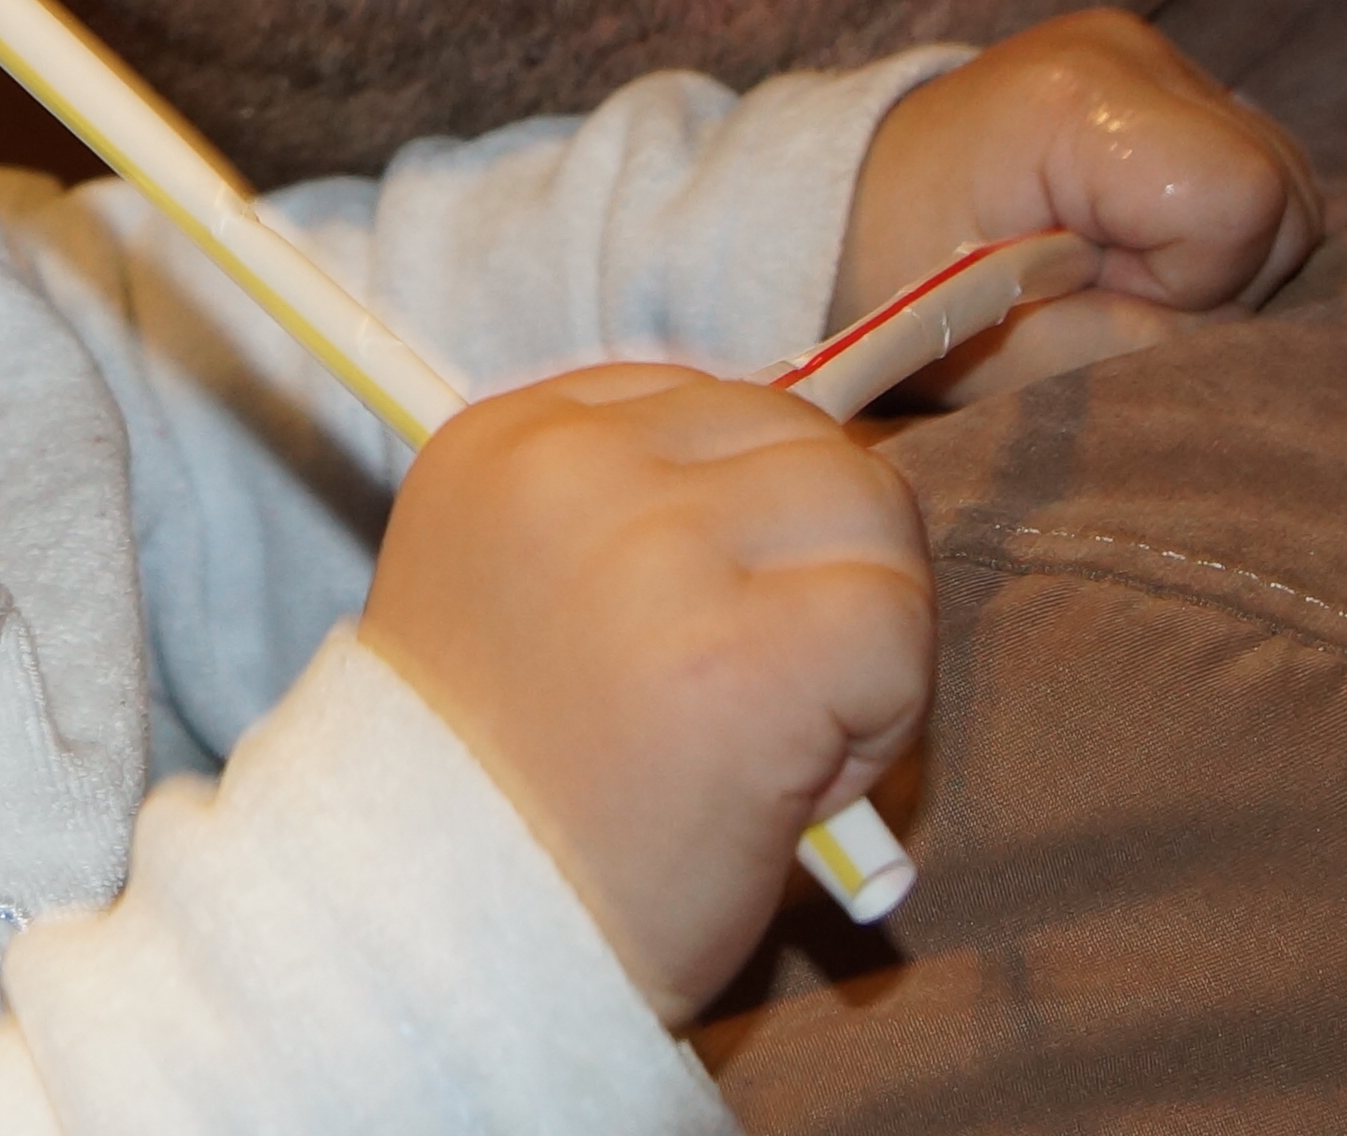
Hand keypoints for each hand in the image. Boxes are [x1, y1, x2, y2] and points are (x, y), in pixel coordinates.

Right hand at [359, 365, 929, 1020]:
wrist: (450, 946)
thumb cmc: (510, 796)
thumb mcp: (523, 595)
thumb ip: (634, 514)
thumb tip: (817, 472)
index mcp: (503, 442)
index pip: (714, 399)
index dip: (753, 513)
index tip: (709, 616)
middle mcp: (570, 468)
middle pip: (810, 443)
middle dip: (823, 566)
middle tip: (761, 693)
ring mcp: (658, 550)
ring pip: (871, 516)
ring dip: (863, 633)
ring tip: (776, 737)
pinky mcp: (749, 653)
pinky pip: (896, 626)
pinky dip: (884, 719)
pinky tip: (791, 784)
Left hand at [843, 10, 1316, 406]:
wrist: (850, 211)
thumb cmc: (901, 286)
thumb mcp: (990, 351)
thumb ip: (1113, 352)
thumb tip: (1224, 347)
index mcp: (1070, 102)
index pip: (1239, 197)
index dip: (1196, 282)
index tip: (1104, 298)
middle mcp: (1124, 51)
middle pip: (1284, 189)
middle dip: (1219, 276)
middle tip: (1104, 292)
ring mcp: (1150, 52)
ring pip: (1287, 182)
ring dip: (1224, 255)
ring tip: (1111, 267)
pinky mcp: (1163, 73)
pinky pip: (1254, 166)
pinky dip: (1214, 224)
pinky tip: (1133, 237)